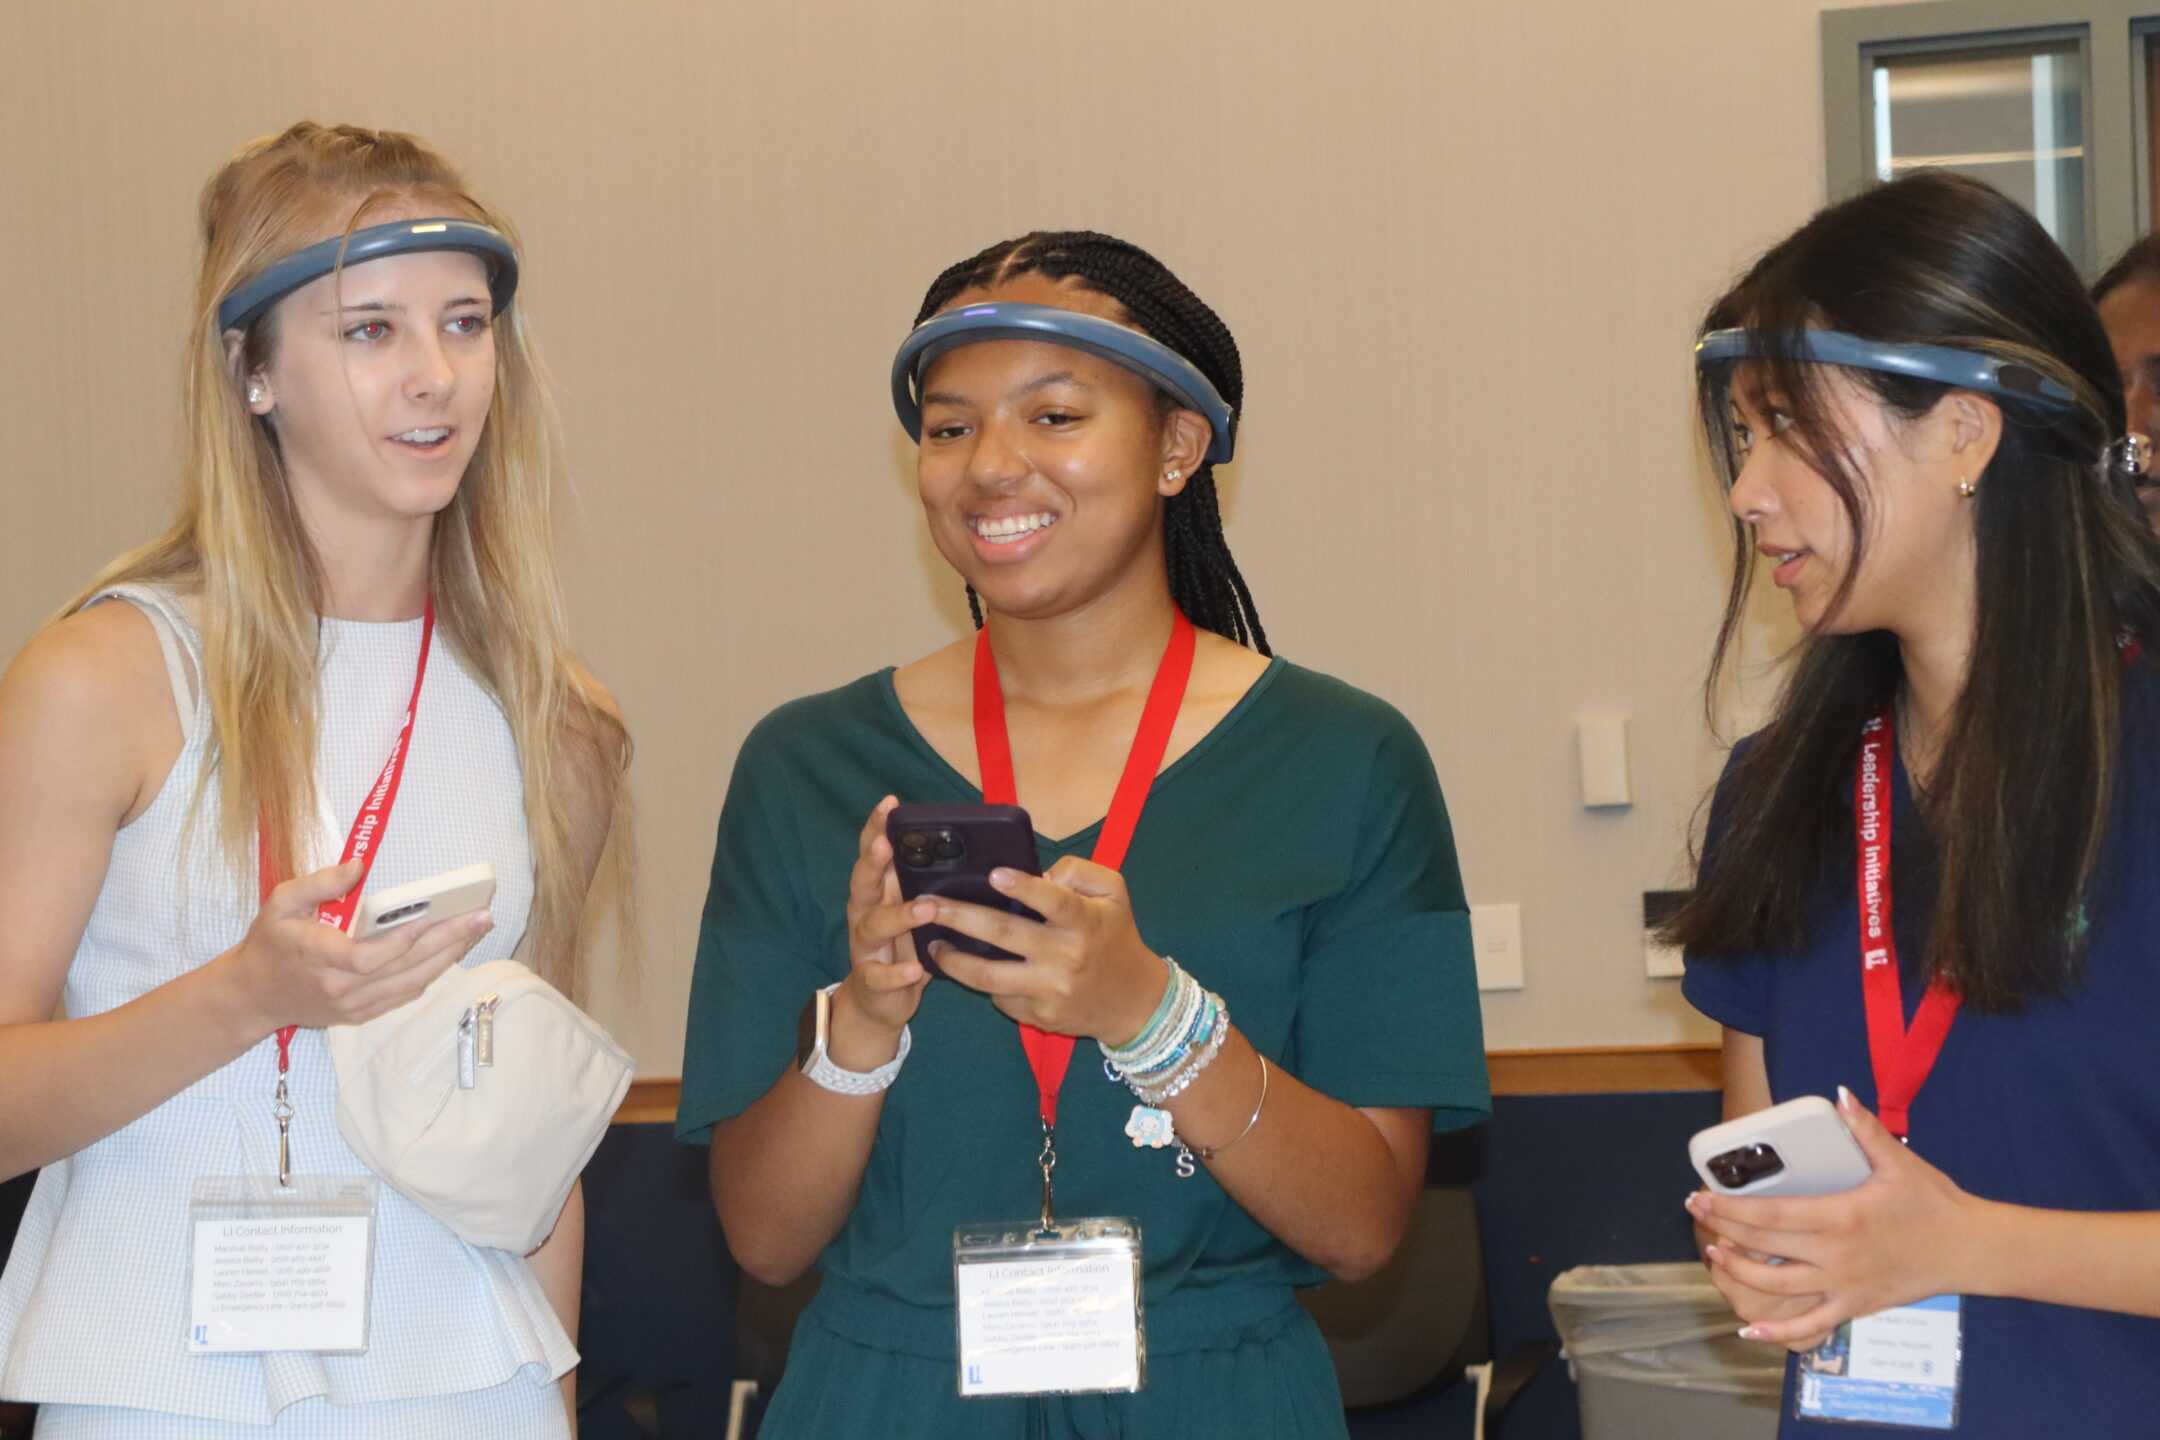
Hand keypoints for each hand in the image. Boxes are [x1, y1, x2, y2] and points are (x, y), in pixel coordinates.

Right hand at [223, 858, 493, 1034]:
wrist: (254, 994)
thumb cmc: (271, 942)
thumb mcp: (281, 903)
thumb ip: (318, 883)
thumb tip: (358, 865)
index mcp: (318, 958)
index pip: (367, 957)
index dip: (402, 941)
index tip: (432, 917)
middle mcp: (340, 988)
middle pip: (403, 969)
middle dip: (447, 941)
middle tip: (481, 916)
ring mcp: (353, 1006)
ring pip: (411, 983)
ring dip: (449, 957)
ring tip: (477, 929)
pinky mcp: (361, 1014)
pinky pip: (405, 994)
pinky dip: (432, 972)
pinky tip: (454, 950)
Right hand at [839, 797, 931, 1040]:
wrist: (879, 1002)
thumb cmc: (907, 946)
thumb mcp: (919, 911)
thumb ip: (937, 885)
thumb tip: (982, 854)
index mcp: (880, 891)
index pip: (875, 852)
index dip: (878, 827)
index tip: (890, 804)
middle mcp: (866, 912)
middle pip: (863, 881)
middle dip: (873, 861)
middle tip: (886, 845)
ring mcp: (865, 946)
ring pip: (873, 925)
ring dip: (897, 916)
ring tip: (924, 909)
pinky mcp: (871, 979)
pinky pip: (879, 975)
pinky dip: (895, 972)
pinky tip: (912, 969)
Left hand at [929, 857, 1166, 1041]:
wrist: (1132, 1001)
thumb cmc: (1115, 937)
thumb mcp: (1114, 893)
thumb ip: (1080, 872)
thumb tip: (1040, 875)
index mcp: (1086, 922)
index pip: (1054, 902)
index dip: (1024, 888)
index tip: (993, 874)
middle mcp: (1066, 957)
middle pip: (1004, 935)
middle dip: (960, 917)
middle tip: (926, 904)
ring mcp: (1050, 990)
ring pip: (989, 976)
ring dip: (953, 960)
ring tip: (931, 943)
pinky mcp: (1039, 1016)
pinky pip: (1000, 998)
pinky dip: (980, 982)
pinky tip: (965, 968)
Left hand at [1685, 1087, 1982, 1346]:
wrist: (1971, 1250)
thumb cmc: (1934, 1203)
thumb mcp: (1898, 1161)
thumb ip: (1864, 1128)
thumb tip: (1839, 1093)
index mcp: (1841, 1217)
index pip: (1771, 1214)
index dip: (1730, 1208)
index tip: (1701, 1197)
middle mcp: (1836, 1256)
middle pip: (1765, 1247)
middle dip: (1723, 1230)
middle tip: (1695, 1214)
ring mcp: (1844, 1287)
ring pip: (1778, 1288)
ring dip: (1738, 1274)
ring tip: (1714, 1255)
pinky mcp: (1855, 1307)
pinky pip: (1810, 1325)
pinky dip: (1778, 1332)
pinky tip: (1749, 1330)